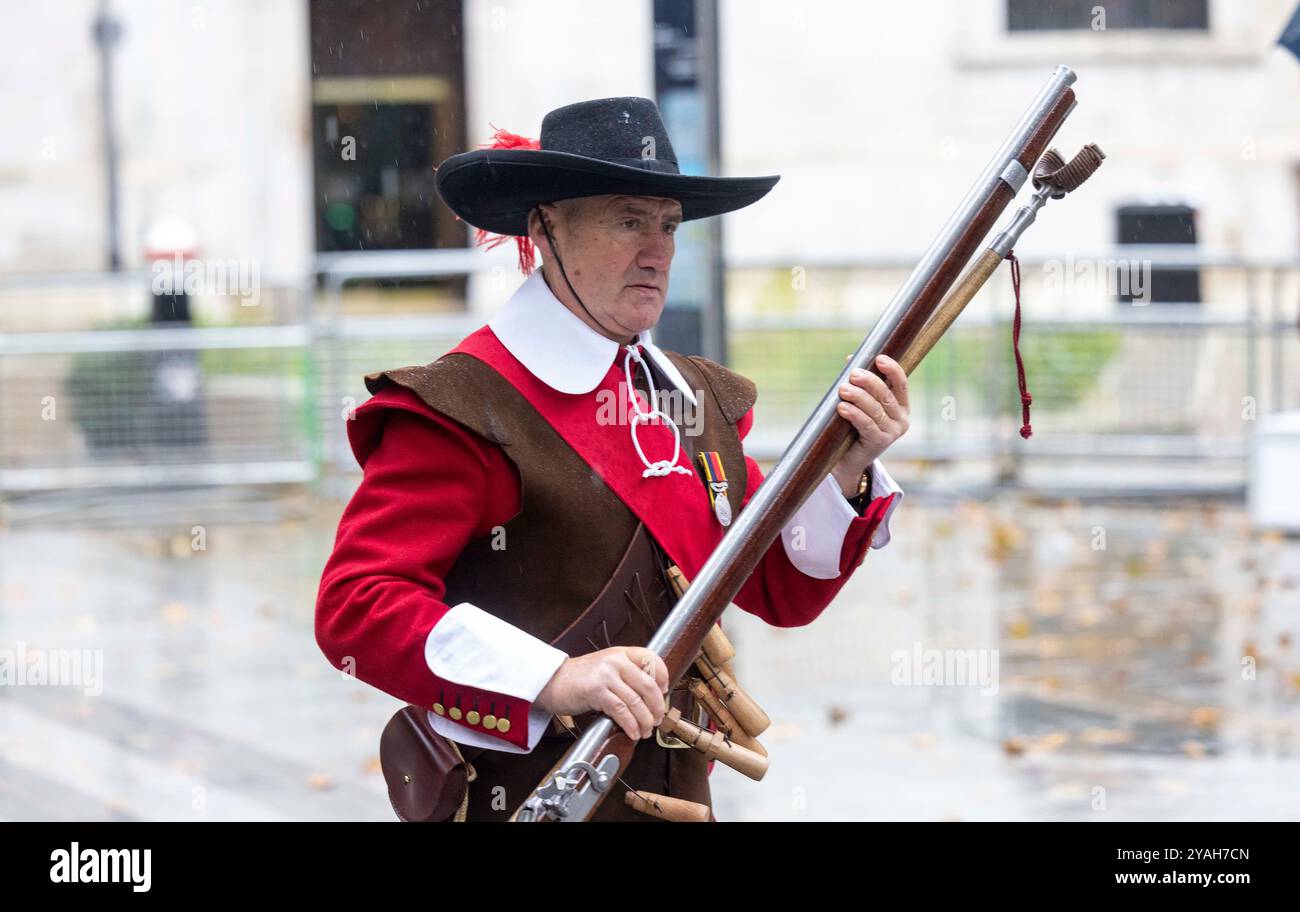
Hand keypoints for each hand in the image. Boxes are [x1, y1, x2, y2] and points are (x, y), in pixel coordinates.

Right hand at [535, 646, 668, 740]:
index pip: (651, 659)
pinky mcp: (596, 691)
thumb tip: (651, 693)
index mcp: (620, 653)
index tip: (664, 692)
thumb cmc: (578, 679)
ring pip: (636, 701)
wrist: (551, 682)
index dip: (663, 677)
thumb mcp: (605, 667)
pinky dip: (630, 725)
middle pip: (648, 685)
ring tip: (645, 730)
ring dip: (644, 720)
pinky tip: (632, 732)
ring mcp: (606, 675)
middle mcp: (615, 661)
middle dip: (657, 706)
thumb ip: (626, 674)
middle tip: (657, 719)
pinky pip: (621, 711)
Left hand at [831, 353, 909, 495]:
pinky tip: (842, 407)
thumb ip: (858, 382)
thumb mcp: (859, 402)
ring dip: (858, 397)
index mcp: (901, 405)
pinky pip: (866, 424)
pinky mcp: (879, 443)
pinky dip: (854, 414)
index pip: (901, 383)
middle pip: (886, 395)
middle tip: (853, 374)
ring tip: (843, 389)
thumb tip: (851, 358)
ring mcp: (892, 432)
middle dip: (869, 382)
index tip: (879, 358)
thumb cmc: (853, 425)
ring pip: (876, 409)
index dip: (892, 369)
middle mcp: (901, 419)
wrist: (848, 459)